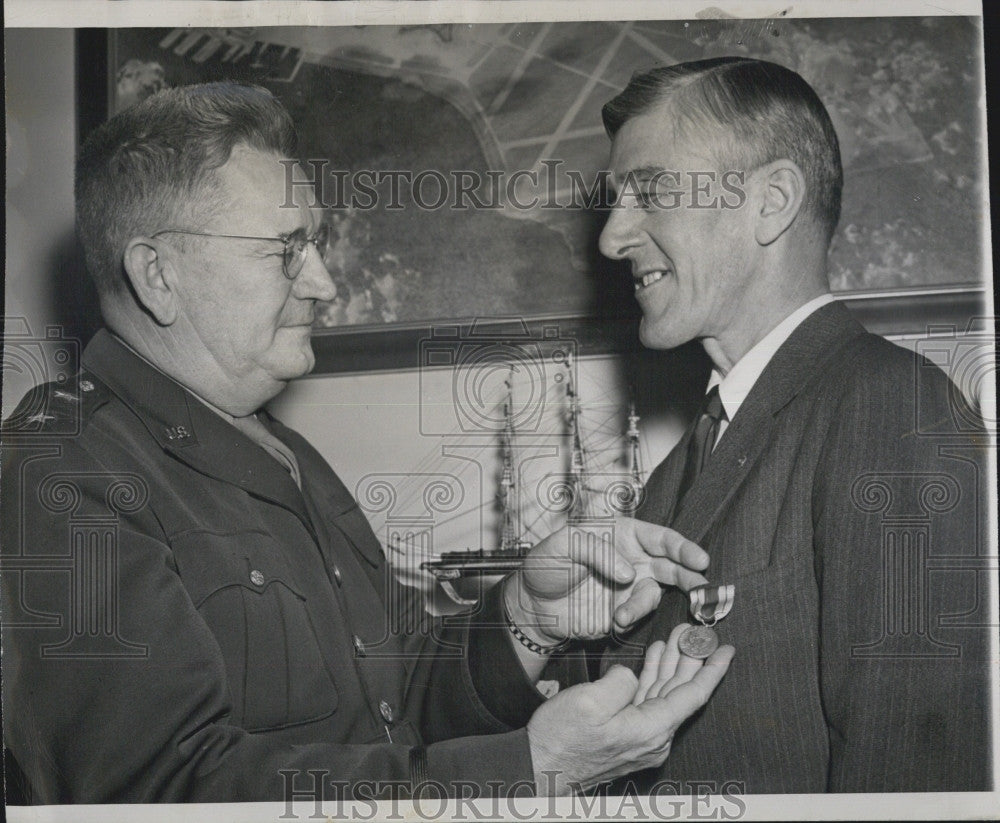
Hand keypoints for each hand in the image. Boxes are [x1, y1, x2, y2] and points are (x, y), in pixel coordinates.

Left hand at [505, 518, 708, 646]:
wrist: (532, 604)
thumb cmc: (546, 564)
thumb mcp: (564, 544)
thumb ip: (598, 551)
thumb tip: (630, 573)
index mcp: (623, 535)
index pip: (660, 538)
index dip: (682, 548)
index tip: (699, 559)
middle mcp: (633, 560)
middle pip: (671, 565)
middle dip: (690, 575)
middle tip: (702, 586)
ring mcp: (628, 588)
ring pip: (654, 594)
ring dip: (644, 604)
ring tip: (622, 614)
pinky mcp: (622, 613)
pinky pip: (638, 616)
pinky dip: (631, 619)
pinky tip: (615, 620)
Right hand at [526, 624, 733, 794]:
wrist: (538, 768)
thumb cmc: (560, 741)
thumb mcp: (589, 702)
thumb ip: (621, 681)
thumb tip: (630, 675)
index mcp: (650, 729)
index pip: (692, 695)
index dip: (712, 670)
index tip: (726, 650)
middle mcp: (652, 738)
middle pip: (680, 691)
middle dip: (689, 658)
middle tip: (695, 632)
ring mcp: (640, 738)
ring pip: (664, 694)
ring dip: (670, 664)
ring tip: (677, 638)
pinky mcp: (627, 736)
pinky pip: (647, 701)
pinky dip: (652, 677)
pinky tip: (653, 659)